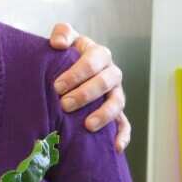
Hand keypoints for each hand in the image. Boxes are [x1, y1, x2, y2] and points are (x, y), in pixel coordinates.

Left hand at [49, 23, 129, 152]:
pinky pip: (125, 125)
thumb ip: (62, 33)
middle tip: (65, 104)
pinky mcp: (117, 113)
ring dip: (104, 115)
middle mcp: (111, 74)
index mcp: (99, 55)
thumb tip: (59, 44)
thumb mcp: (64, 38)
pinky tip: (115, 147)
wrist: (68, 70)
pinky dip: (122, 135)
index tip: (57, 86)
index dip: (77, 73)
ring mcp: (116, 94)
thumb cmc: (65, 55)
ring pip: (117, 103)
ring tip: (88, 125)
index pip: (94, 61)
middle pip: (106, 82)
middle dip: (86, 94)